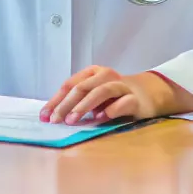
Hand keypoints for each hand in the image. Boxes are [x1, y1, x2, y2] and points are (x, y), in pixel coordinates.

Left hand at [40, 67, 192, 124]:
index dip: (55, 100)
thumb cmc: (114, 96)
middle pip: (82, 88)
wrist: (148, 93)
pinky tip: (101, 118)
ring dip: (84, 106)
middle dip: (66, 105)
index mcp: (92, 73)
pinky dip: (111, 109)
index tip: (44, 116)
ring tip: (72, 120)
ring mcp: (122, 86)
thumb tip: (52, 115)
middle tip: (55, 120)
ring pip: (101, 92)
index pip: (69, 85)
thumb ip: (77, 102)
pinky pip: (123, 102)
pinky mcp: (136, 99)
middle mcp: (105, 76)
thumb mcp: (93, 96)